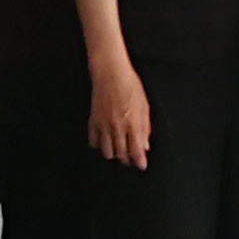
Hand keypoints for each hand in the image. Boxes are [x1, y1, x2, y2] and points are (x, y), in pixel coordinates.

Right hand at [88, 53, 153, 167]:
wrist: (111, 72)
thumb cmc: (129, 84)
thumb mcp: (145, 105)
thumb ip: (145, 127)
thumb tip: (145, 144)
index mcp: (133, 124)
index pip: (137, 151)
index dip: (139, 161)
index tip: (141, 165)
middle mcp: (118, 127)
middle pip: (122, 154)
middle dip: (127, 159)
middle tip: (130, 159)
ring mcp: (104, 125)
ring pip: (107, 152)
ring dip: (113, 154)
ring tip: (118, 152)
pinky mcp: (93, 121)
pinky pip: (94, 141)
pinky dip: (99, 145)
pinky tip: (104, 143)